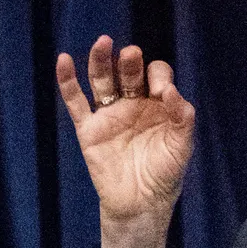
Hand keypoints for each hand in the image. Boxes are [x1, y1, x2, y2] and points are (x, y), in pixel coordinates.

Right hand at [57, 35, 194, 247]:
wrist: (141, 204)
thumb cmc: (165, 174)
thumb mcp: (181, 145)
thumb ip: (182, 117)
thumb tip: (171, 91)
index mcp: (157, 104)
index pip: (156, 76)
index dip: (158, 76)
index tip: (162, 92)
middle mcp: (132, 104)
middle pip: (128, 73)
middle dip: (130, 63)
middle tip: (132, 55)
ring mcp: (109, 115)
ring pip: (101, 81)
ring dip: (100, 61)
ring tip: (103, 43)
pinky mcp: (88, 129)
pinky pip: (75, 102)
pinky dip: (67, 82)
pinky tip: (64, 61)